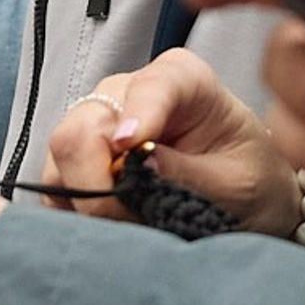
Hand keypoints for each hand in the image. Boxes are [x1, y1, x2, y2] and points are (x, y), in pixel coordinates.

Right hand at [42, 50, 299, 234]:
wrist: (248, 202)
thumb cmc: (249, 181)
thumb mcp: (234, 185)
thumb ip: (188, 174)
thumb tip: (136, 164)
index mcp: (180, 79)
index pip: (147, 89)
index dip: (135, 118)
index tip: (130, 148)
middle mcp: (126, 93)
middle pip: (80, 131)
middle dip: (99, 185)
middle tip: (137, 219)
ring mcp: (95, 125)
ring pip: (59, 163)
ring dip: (88, 204)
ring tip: (135, 224)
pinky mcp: (77, 160)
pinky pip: (55, 186)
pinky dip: (77, 213)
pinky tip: (114, 224)